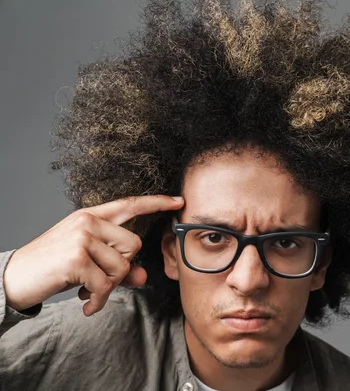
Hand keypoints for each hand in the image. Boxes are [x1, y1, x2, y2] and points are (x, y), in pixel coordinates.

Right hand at [3, 195, 184, 315]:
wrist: (13, 278)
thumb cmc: (53, 267)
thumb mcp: (87, 262)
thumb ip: (117, 265)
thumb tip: (143, 276)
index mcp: (91, 216)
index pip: (130, 205)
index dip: (157, 203)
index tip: (179, 201)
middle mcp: (88, 222)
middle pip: (134, 245)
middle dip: (122, 268)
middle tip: (100, 280)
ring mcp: (82, 238)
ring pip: (121, 267)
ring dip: (108, 288)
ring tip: (89, 293)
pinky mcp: (77, 258)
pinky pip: (105, 284)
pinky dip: (98, 300)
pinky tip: (85, 303)